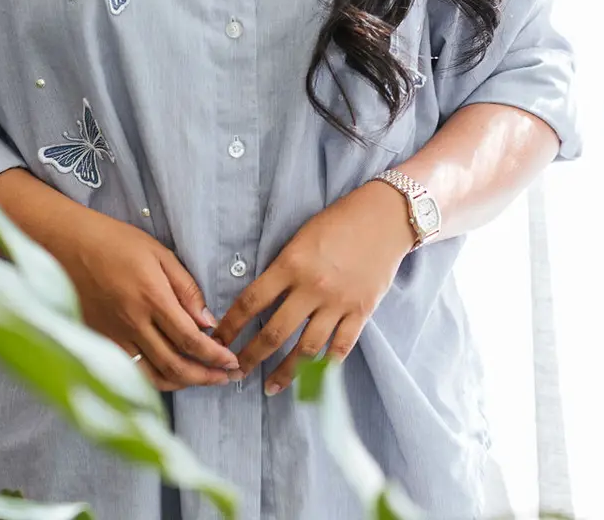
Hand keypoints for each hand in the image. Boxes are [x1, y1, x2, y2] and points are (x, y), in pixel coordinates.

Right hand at [46, 209, 241, 392]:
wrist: (65, 244)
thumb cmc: (113, 241)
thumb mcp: (158, 253)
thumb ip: (186, 288)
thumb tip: (208, 321)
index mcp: (152, 298)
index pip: (190, 340)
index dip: (215, 356)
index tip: (231, 361)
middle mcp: (133, 323)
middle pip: (175, 365)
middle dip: (206, 377)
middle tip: (225, 377)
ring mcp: (114, 336)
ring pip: (153, 376)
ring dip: (183, 383)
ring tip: (203, 380)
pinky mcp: (100, 341)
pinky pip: (132, 370)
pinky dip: (155, 379)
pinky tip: (169, 375)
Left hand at [210, 181, 412, 394]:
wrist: (386, 217)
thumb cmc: (339, 221)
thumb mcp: (300, 237)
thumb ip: (282, 269)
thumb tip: (259, 300)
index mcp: (291, 264)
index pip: (251, 302)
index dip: (231, 325)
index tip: (217, 341)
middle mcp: (313, 287)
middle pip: (275, 333)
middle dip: (251, 357)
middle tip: (235, 372)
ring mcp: (339, 303)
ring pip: (307, 349)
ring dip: (285, 372)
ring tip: (269, 386)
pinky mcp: (362, 312)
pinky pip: (340, 347)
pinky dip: (324, 367)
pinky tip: (311, 380)